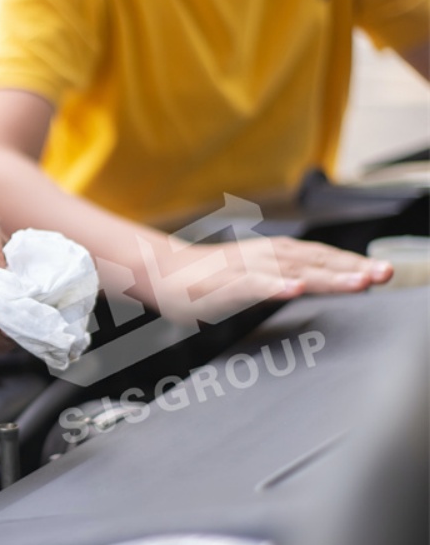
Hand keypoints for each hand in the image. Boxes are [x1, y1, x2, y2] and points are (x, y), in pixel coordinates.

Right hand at [135, 234, 393, 326]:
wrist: (161, 271)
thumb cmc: (206, 278)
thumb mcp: (252, 275)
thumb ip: (283, 278)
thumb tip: (317, 281)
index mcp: (273, 256)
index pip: (321, 258)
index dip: (352, 264)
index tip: (382, 272)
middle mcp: (264, 257)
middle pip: (315, 263)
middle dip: (352, 269)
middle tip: (383, 274)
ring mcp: (245, 269)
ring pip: (292, 271)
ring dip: (327, 276)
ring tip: (357, 282)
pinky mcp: (223, 283)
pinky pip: (253, 284)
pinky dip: (274, 285)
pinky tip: (293, 289)